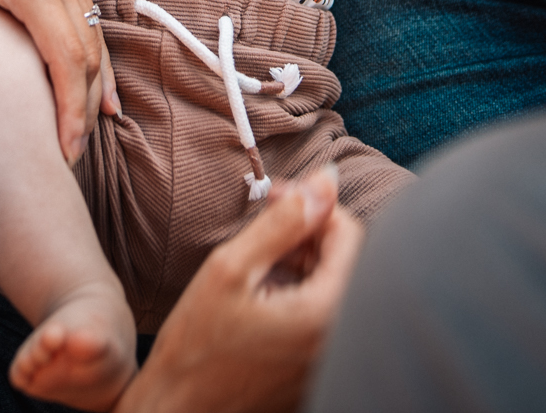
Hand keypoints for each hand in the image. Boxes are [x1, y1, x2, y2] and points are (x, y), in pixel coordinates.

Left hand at [0, 0, 119, 161]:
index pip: (64, 58)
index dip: (69, 110)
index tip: (63, 151)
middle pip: (88, 54)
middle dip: (84, 110)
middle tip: (70, 155)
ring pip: (96, 37)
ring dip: (94, 86)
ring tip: (86, 132)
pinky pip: (92, 19)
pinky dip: (94, 58)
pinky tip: (95, 92)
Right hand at [116, 168, 363, 412]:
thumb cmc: (196, 348)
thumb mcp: (231, 270)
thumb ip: (283, 221)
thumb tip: (327, 179)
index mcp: (325, 313)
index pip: (349, 234)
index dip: (313, 205)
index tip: (275, 198)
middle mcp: (339, 337)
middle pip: (344, 259)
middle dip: (306, 233)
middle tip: (260, 227)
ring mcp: (330, 355)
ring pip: (332, 283)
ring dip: (299, 262)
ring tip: (253, 267)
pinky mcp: (317, 366)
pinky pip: (322, 313)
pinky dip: (297, 292)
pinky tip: (259, 295)